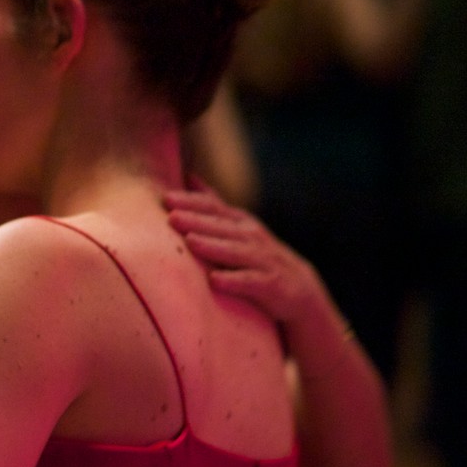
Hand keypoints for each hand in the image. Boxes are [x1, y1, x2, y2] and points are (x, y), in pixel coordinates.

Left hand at [164, 183, 322, 328]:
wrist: (300, 289)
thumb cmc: (258, 256)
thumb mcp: (237, 226)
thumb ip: (214, 204)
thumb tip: (188, 177)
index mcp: (240, 223)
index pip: (214, 208)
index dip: (191, 202)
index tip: (165, 198)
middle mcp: (252, 237)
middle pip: (221, 227)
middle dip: (196, 221)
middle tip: (171, 217)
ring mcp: (263, 260)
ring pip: (236, 252)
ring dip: (213, 247)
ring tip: (191, 243)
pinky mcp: (272, 285)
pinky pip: (252, 282)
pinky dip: (235, 281)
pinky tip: (215, 281)